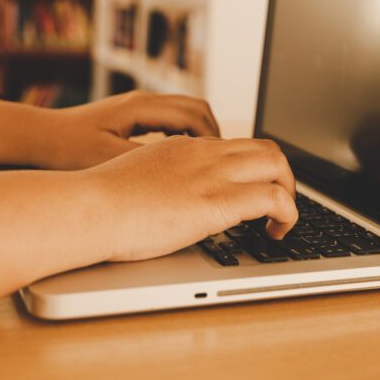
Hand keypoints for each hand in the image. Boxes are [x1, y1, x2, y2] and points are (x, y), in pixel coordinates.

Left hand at [32, 91, 220, 170]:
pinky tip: (180, 159)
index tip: (221, 163)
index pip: (195, 116)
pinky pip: (169, 120)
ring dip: (200, 133)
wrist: (35, 138)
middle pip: (196, 108)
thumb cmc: (65, 149)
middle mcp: (142, 101)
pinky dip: (183, 135)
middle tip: (222, 161)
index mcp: (141, 107)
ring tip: (207, 162)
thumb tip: (182, 166)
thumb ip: (146, 160)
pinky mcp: (129, 116)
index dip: (214, 139)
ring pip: (184, 112)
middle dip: (214, 133)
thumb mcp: (107, 159)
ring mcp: (136, 107)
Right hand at [84, 136, 297, 260]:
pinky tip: (275, 233)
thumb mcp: (134, 177)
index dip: (252, 168)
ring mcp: (213, 175)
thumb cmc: (99, 202)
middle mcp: (204, 154)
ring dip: (289, 193)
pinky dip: (287, 215)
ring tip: (281, 220)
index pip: (233, 146)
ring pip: (277, 164)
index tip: (252, 190)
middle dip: (281, 176)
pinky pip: (274, 198)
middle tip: (277, 205)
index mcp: (182, 148)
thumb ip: (158, 180)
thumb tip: (164, 198)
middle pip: (265, 148)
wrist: (89, 207)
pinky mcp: (218, 202)